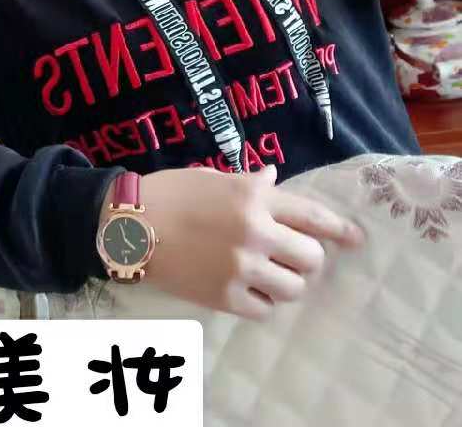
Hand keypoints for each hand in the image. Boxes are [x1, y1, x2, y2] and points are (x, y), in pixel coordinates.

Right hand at [98, 165, 364, 320]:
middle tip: (290, 256)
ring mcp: (241, 268)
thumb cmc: (170, 192)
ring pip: (293, 288)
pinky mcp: (225, 297)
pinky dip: (261, 301)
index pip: (313, 216)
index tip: (357, 239)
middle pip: (311, 258)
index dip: (340, 230)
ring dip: (285, 282)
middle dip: (306, 258)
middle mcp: (256, 232)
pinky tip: (246, 288)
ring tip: (267, 274)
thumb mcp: (213, 177)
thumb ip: (249, 183)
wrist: (130, 225)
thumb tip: (274, 179)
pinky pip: (264, 309)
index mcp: (254, 197)